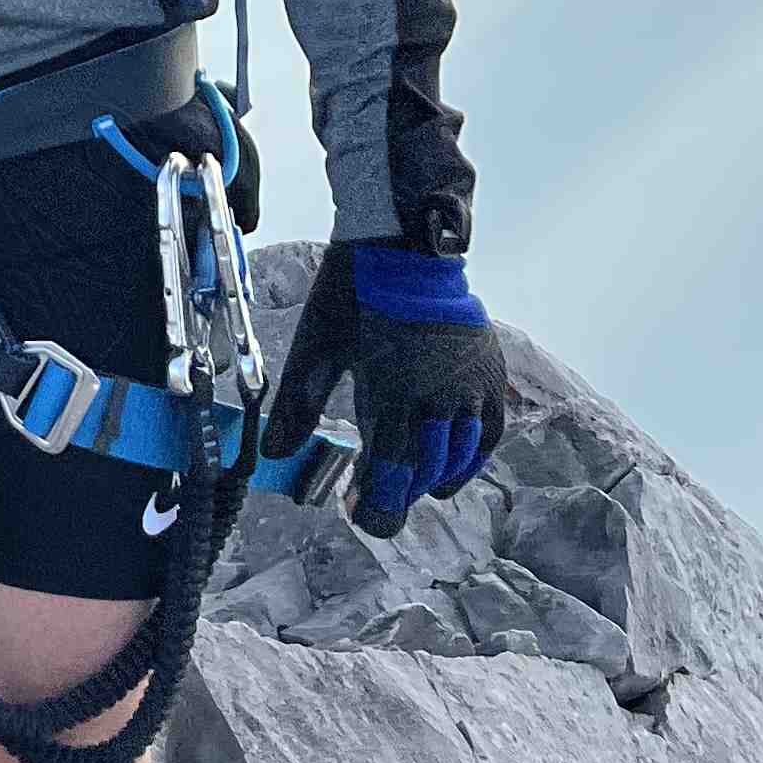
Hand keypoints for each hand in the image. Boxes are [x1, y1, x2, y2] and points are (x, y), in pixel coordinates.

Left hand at [262, 239, 510, 537]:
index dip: (378, 504)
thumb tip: (272, 454)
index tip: (361, 516)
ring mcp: (470, 387)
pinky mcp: (489, 374)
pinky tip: (450, 474)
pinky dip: (471, 460)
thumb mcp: (316, 349)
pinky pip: (488, 433)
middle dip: (396, 492)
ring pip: (456, 456)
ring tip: (404, 486)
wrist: (404, 246)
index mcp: (395, 393)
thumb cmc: (352, 295)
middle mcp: (439, 397)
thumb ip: (297, 406)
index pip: (392, 472)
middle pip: (423, 470)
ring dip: (429, 478)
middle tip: (373, 502)